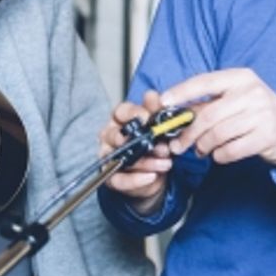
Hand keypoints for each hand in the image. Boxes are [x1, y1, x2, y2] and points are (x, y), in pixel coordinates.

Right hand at [99, 90, 173, 215]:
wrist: (154, 174)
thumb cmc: (154, 145)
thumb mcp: (158, 127)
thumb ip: (154, 110)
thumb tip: (151, 95)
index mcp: (120, 120)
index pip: (120, 111)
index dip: (134, 113)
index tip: (148, 117)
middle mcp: (110, 136)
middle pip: (114, 134)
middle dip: (138, 140)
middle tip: (159, 144)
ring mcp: (109, 158)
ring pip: (120, 157)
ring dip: (145, 161)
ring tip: (166, 163)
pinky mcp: (112, 179)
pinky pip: (120, 180)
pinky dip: (137, 180)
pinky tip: (152, 177)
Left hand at [161, 68, 275, 173]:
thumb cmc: (259, 115)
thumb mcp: (237, 100)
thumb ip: (210, 104)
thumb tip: (174, 111)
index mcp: (241, 77)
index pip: (204, 82)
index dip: (181, 92)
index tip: (162, 101)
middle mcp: (252, 92)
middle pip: (208, 115)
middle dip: (188, 133)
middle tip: (177, 145)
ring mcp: (262, 114)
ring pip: (217, 134)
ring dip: (203, 147)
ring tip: (201, 151)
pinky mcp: (268, 136)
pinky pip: (231, 150)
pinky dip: (220, 156)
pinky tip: (219, 155)